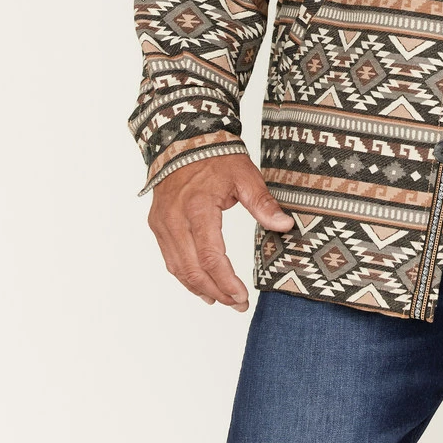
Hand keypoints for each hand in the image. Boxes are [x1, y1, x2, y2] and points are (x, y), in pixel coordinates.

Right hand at [148, 155, 294, 310]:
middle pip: (192, 269)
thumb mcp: (245, 175)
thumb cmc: (216, 156)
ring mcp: (162, 223)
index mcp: (197, 208)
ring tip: (221, 300)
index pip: (211, 256)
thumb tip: (285, 225)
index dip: (226, 282)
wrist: (183, 139)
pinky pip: (169, 258)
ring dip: (199, 288)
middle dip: (216, 291)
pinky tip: (200, 285)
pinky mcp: (157, 224)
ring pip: (177, 268)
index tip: (242, 296)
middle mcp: (174, 219)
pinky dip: (184, 275)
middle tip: (237, 304)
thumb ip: (263, 203)